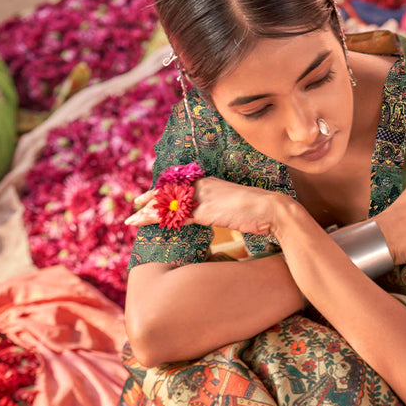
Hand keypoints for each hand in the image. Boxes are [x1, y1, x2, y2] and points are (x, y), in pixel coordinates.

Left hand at [125, 177, 292, 235]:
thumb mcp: (241, 206)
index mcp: (212, 182)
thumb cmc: (262, 212)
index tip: (154, 195)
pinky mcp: (204, 211)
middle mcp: (204, 185)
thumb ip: (229, 207)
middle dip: (151, 198)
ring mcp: (203, 197)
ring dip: (148, 212)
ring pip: (168, 203)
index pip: (182, 184)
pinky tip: (145, 223)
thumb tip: (228, 214)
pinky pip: (174, 215)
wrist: (273, 210)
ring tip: (132, 218)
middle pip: (170, 190)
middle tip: (136, 203)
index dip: (166, 190)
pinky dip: (156, 219)